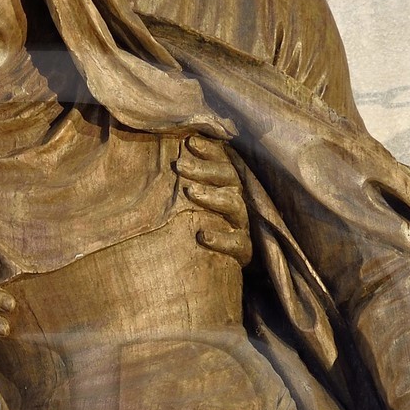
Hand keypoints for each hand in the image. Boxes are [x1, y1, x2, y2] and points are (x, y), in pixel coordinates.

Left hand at [178, 133, 249, 265]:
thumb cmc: (197, 225)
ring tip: (190, 191)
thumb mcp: (191, 199)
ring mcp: (242, 226)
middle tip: (180, 165)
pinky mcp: (243, 251)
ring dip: (212, 197)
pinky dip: (221, 239)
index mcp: (228, 186)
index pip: (224, 161)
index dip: (210, 151)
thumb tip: (165, 150)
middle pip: (229, 178)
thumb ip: (184, 179)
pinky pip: (237, 244)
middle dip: (205, 169)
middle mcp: (238, 202)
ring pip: (234, 206)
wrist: (215, 268)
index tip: (190, 142)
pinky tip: (202, 236)